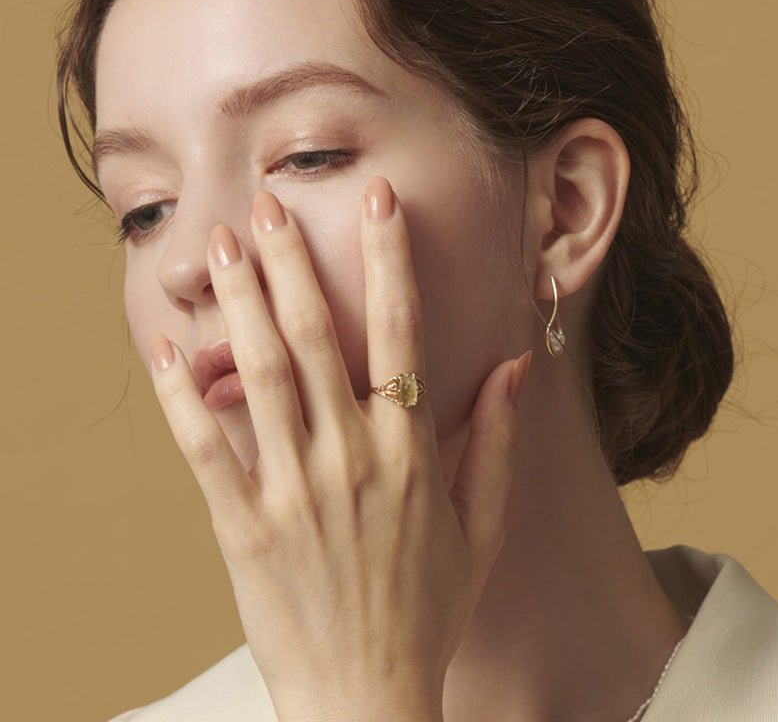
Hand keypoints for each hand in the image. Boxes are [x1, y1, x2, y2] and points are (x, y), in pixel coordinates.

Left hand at [147, 176, 531, 721]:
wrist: (368, 694)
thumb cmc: (429, 607)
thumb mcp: (481, 527)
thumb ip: (497, 442)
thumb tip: (515, 366)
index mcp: (411, 452)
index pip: (403, 333)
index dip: (390, 259)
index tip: (377, 203)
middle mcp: (353, 457)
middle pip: (318, 336)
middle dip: (293, 262)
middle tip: (268, 204)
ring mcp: (294, 490)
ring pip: (262, 375)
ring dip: (241, 305)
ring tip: (223, 247)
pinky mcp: (243, 526)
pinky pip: (205, 449)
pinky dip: (182, 397)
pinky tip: (165, 350)